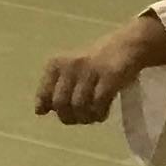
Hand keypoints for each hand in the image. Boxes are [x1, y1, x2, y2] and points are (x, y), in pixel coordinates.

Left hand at [34, 15, 165, 124]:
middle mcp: (70, 65)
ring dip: (85, 118)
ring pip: (79, 106)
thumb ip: (54, 88)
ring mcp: (90, 70)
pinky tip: (102, 113)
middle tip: (78, 119)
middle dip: (68, 117)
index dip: (47, 106)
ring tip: (91, 117)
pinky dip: (99, 114)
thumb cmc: (94, 63)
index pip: (44, 93)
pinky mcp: (110, 76)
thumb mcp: (70, 70)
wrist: (126, 46)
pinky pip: (99, 103)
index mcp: (57, 63)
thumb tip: (39, 111)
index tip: (55, 112)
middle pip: (61, 103)